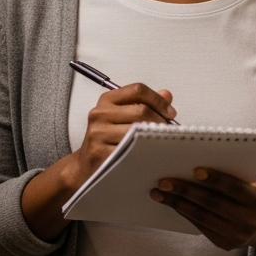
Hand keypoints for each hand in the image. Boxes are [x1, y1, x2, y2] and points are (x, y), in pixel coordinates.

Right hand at [20, 83, 175, 240]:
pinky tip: (151, 152)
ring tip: (162, 141)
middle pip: (141, 110)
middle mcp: (100, 113)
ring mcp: (98, 133)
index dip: (158, 100)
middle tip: (169, 131)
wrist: (86, 166)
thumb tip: (167, 95)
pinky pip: (130, 149)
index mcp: (107, 100)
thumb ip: (145, 104)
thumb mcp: (123, 116)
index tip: (170, 112)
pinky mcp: (100, 153)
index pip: (137, 90)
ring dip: (155, 136)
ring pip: (137, 129)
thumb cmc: (108, 139)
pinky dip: (145, 150)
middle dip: (161, 120)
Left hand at [151, 168, 255, 255]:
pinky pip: (201, 226)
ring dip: (177, 204)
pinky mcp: (225, 244)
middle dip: (185, 191)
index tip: (195, 170)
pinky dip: (185, 214)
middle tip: (164, 181)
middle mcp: (248, 221)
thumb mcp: (255, 186)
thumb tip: (198, 167)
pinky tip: (173, 204)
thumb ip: (234, 179)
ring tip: (159, 193)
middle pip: (211, 203)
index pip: (233, 188)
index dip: (215, 179)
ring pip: (201, 217)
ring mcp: (236, 236)